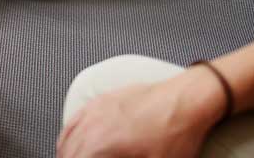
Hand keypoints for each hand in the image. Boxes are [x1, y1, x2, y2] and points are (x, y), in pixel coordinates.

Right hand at [57, 71, 222, 157]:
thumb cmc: (174, 133)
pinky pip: (74, 119)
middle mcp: (92, 125)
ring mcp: (95, 109)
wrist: (185, 100)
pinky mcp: (102, 100)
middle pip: (68, 151)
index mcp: (100, 144)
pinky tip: (71, 140)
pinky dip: (69, 134)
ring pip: (67, 136)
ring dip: (67, 152)